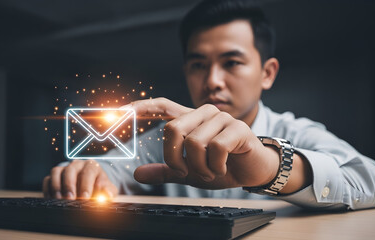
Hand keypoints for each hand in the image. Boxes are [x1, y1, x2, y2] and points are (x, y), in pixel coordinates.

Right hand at [42, 160, 117, 199]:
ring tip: (58, 199)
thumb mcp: (108, 189)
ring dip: (56, 186)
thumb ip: (109, 191)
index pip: (88, 172)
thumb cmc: (100, 187)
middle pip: (70, 170)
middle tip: (70, 199)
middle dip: (69, 185)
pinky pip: (47, 179)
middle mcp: (77, 165)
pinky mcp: (54, 176)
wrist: (92, 185)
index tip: (85, 197)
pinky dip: (48, 189)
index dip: (86, 185)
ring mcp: (64, 169)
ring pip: (56, 172)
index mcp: (91, 166)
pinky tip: (51, 199)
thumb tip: (107, 195)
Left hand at [124, 97, 280, 189]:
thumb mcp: (190, 172)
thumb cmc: (221, 166)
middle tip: (185, 171)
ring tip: (210, 171)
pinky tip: (222, 168)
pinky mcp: (237, 128)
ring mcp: (221, 119)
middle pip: (172, 129)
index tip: (122, 110)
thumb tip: (138, 174)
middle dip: (174, 158)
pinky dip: (215, 166)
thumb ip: (166, 171)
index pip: (163, 107)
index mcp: (190, 120)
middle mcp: (204, 114)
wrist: (252, 171)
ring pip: (193, 142)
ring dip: (199, 167)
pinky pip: (215, 149)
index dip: (143, 107)